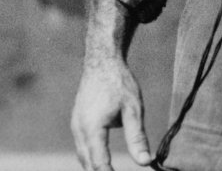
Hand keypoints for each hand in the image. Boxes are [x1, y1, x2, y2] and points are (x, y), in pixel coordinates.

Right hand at [71, 55, 152, 169]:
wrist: (102, 61)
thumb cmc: (119, 83)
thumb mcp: (133, 110)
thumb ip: (137, 138)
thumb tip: (145, 162)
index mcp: (92, 129)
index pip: (99, 164)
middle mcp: (79, 130)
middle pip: (88, 164)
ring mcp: (76, 127)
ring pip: (83, 157)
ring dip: (95, 167)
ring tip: (112, 170)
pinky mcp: (77, 123)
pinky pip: (82, 147)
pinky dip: (91, 158)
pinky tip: (102, 162)